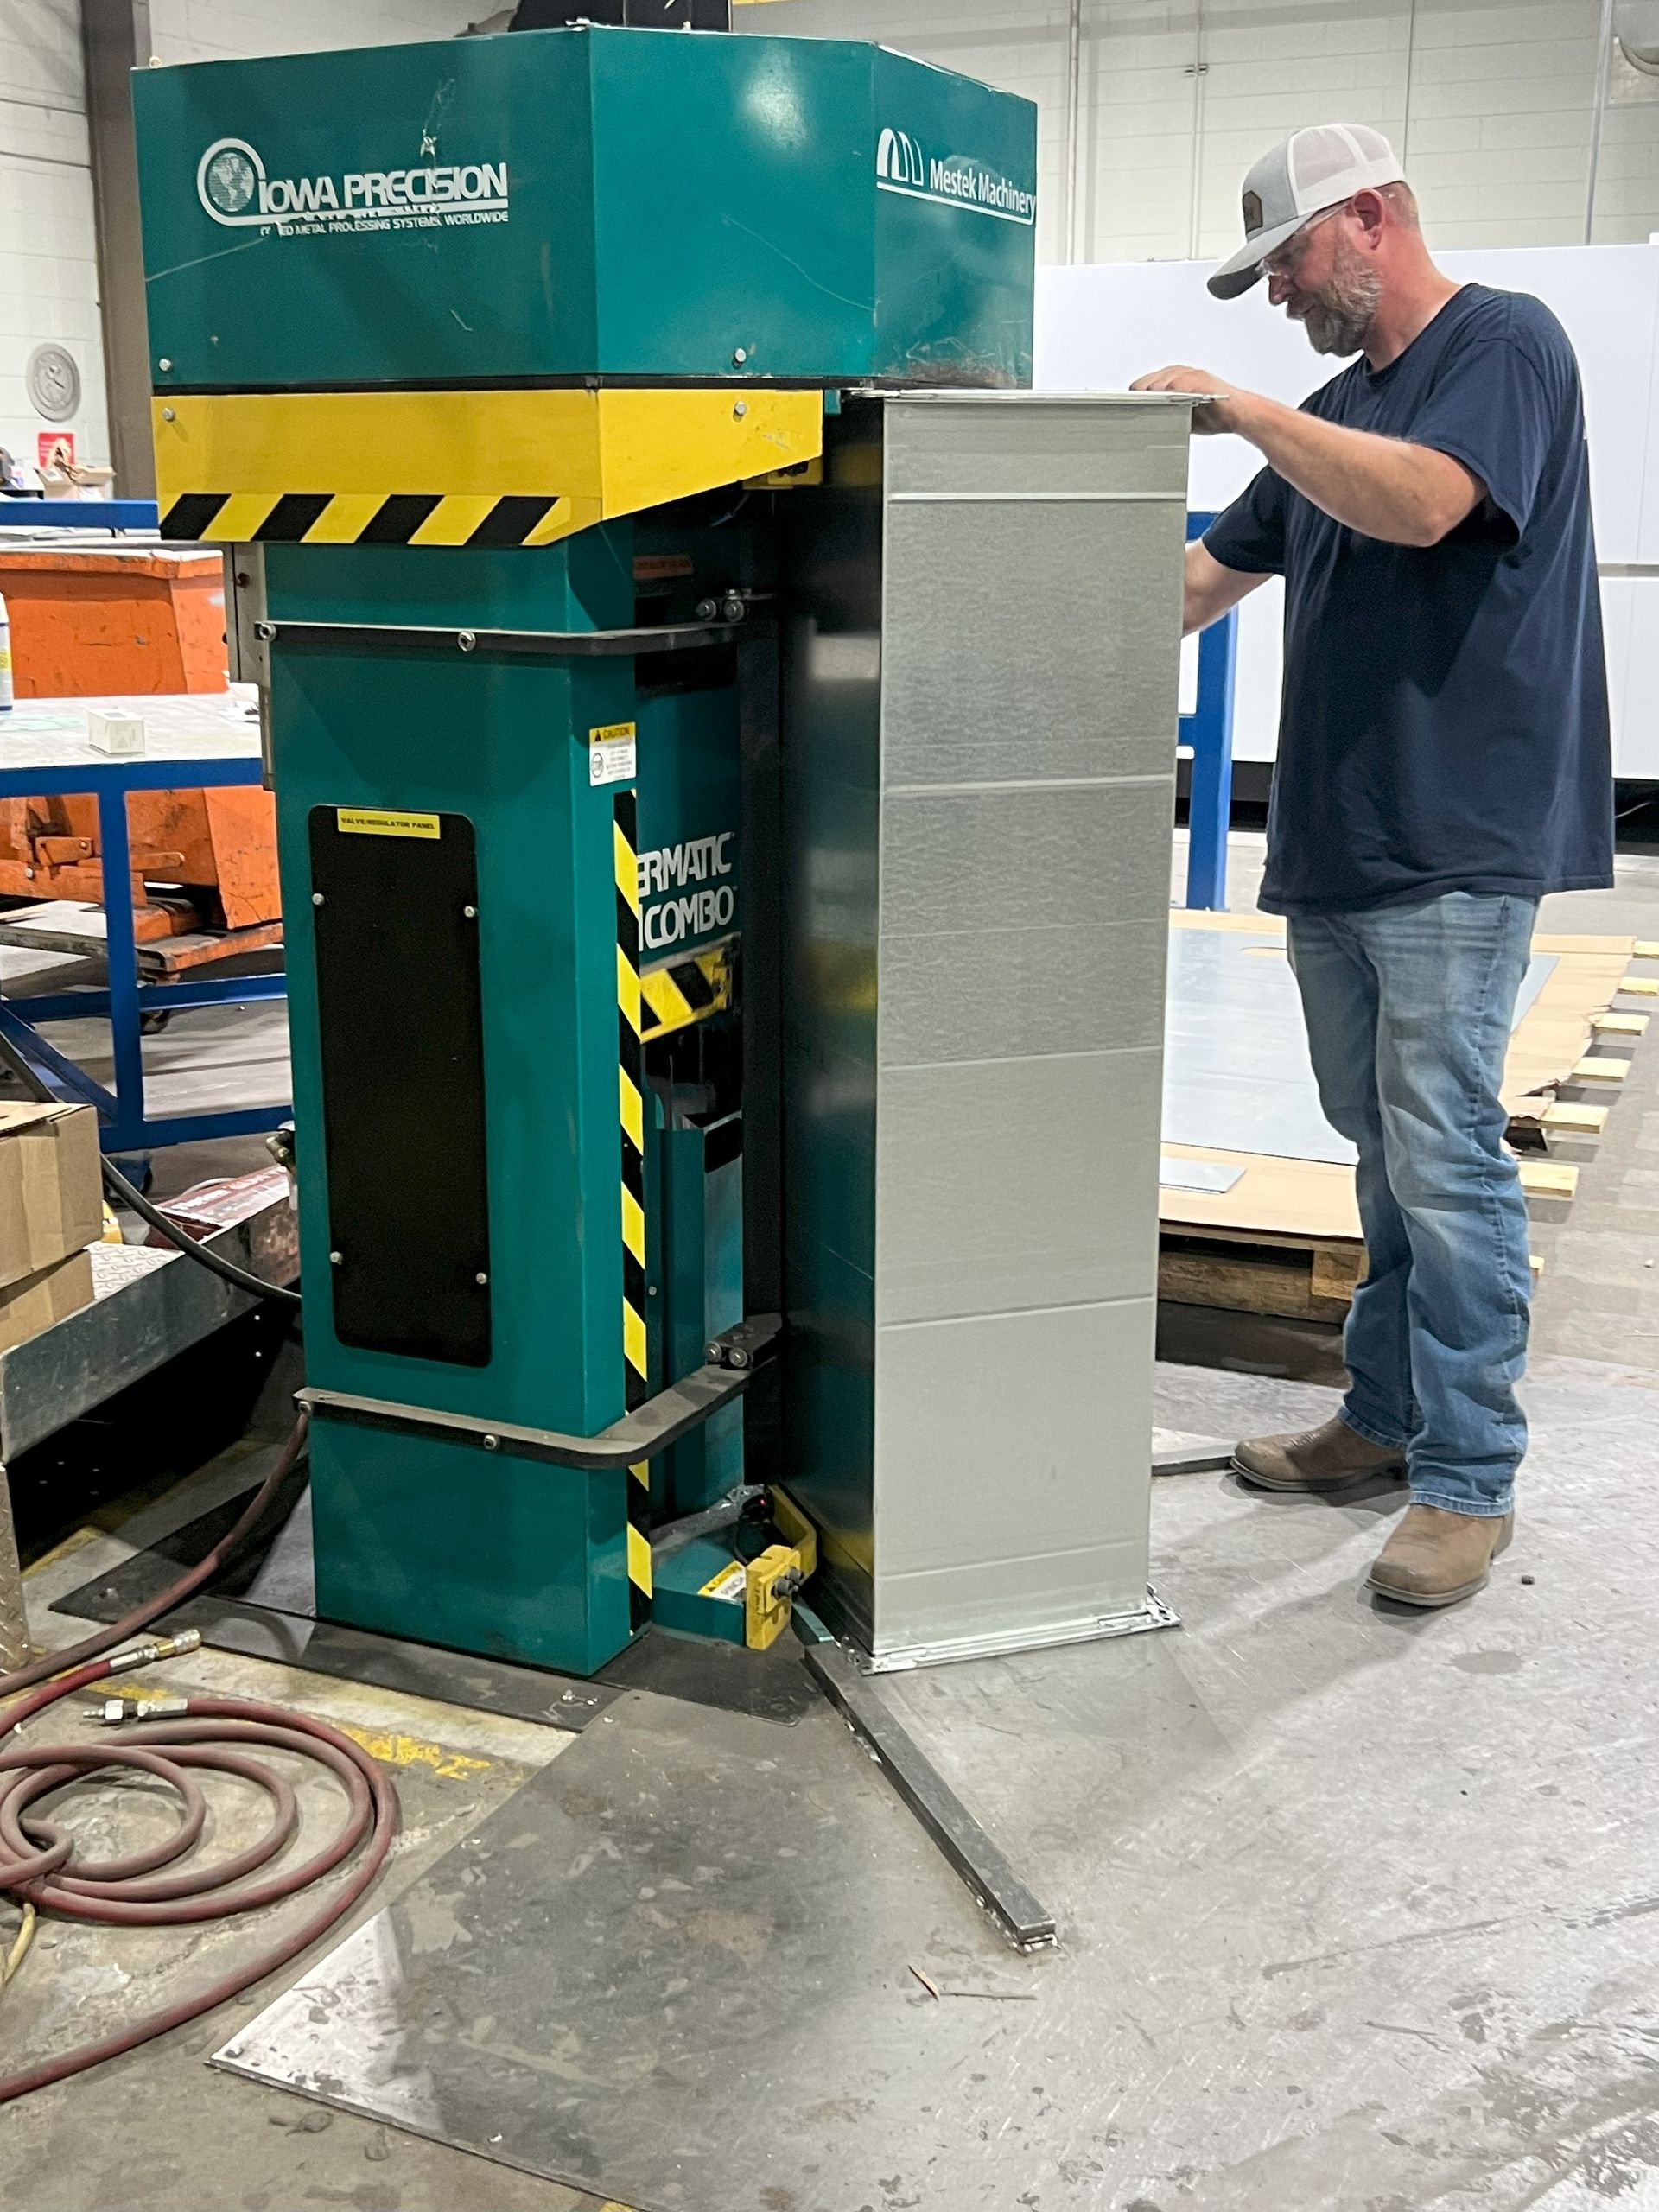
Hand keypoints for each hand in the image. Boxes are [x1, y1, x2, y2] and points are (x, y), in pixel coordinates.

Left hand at [1130, 365, 1246, 435]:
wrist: (1238, 415)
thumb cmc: (1211, 414)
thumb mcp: (1181, 417)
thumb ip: (1164, 417)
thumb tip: (1142, 430)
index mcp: (1170, 381)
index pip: (1143, 386)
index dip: (1132, 396)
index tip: (1120, 407)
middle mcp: (1178, 375)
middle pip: (1149, 382)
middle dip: (1138, 394)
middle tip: (1127, 406)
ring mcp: (1190, 375)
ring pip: (1163, 379)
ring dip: (1152, 389)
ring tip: (1141, 399)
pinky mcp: (1202, 379)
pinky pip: (1183, 381)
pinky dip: (1173, 387)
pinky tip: (1165, 394)